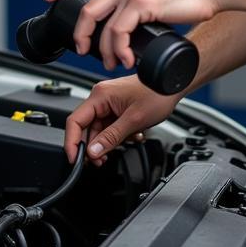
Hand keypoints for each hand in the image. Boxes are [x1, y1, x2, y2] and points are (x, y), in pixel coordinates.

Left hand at [44, 0, 223, 69]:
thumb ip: (139, 0)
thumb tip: (132, 21)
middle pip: (85, 6)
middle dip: (80, 34)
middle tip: (82, 49)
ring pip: (100, 24)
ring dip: (103, 50)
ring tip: (112, 62)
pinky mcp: (142, 3)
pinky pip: (119, 32)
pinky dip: (120, 51)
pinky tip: (127, 59)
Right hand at [64, 75, 180, 164]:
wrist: (173, 85)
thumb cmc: (157, 93)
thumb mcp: (133, 120)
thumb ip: (111, 138)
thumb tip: (93, 152)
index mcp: (100, 96)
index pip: (75, 121)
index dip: (72, 143)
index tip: (75, 159)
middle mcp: (101, 97)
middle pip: (87, 128)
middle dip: (94, 147)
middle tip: (101, 161)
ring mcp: (110, 102)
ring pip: (100, 129)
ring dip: (109, 142)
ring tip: (122, 147)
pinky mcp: (118, 107)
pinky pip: (111, 126)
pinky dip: (119, 136)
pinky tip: (132, 137)